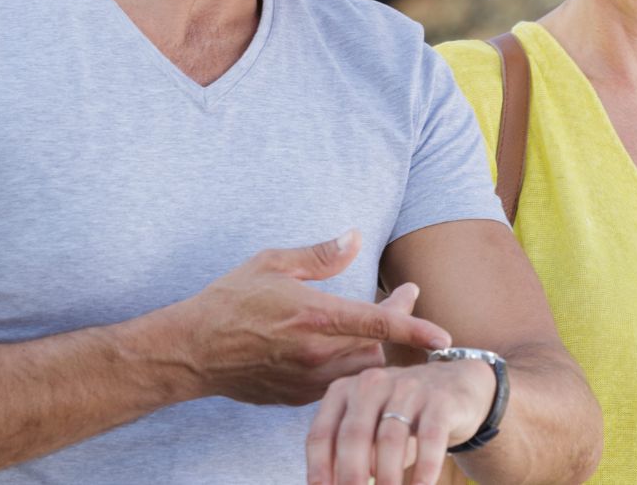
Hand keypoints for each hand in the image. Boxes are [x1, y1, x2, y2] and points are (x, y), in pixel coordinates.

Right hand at [155, 230, 452, 405]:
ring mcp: (308, 380)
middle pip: (378, 347)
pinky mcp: (298, 397)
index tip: (444, 336)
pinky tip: (349, 349)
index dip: (414, 328)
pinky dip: (352, 368)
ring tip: (380, 324)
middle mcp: (316, 353)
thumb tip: (354, 237)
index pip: (377, 323)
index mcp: (315, 316)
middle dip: (398, 325)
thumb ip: (319, 254)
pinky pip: (339, 385)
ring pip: (363, 370)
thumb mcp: (272, 263)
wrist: (192, 351)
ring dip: (378, 349)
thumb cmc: (230, 301)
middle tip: (400, 297)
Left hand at [305, 357, 493, 484]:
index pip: (321, 434)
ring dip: (387, 479)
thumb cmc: (400, 417)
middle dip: (350, 476)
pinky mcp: (440, 400)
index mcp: (344, 391)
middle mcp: (372, 383)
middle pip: (354, 435)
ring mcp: (408, 388)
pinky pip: (430, 438)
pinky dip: (425, 469)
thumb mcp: (369, 428)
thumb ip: (348, 454)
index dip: (318, 469)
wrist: (455, 386)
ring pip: (390, 439)